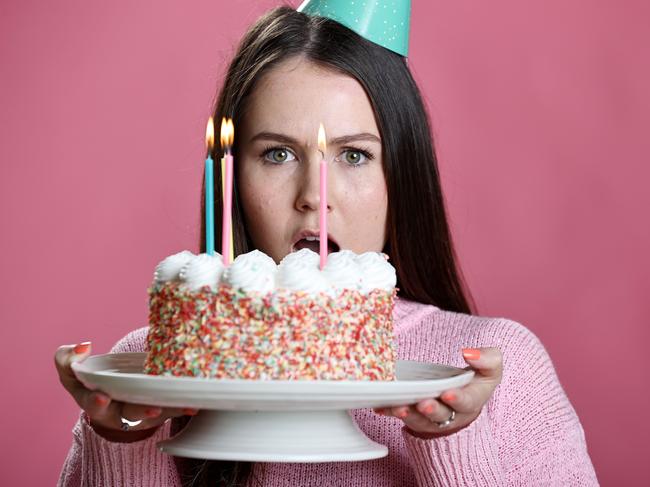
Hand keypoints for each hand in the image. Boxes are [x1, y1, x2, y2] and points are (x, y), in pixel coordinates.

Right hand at [55, 341, 197, 441]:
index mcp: (93, 401)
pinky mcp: (155, 411)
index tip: (102, 397)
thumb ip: (67, 357)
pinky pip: (169, 410)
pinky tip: (195, 404)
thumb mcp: (70, 368)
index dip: (96, 401)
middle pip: (128, 412)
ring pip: (154, 414)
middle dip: (140, 410)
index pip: (92, 403)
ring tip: (184, 405)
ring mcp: (137, 413)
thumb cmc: (88, 377)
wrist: (109, 392)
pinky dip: (182, 407)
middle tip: (152, 408)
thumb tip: (84, 346)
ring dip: (169, 410)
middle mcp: (117, 411)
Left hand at [373, 347, 502, 437]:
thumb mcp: (490, 369)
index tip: (449, 393)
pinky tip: (380, 407)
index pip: (466, 402)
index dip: (458, 399)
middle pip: (440, 415)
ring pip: (418, 419)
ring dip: (408, 413)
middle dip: (431, 409)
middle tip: (423, 403)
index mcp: (471, 401)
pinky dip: (389, 411)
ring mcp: (430, 418)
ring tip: (399, 407)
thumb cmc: (475, 381)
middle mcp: (450, 414)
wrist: (460, 396)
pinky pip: (400, 414)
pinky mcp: (414, 416)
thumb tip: (470, 353)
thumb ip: (488, 360)